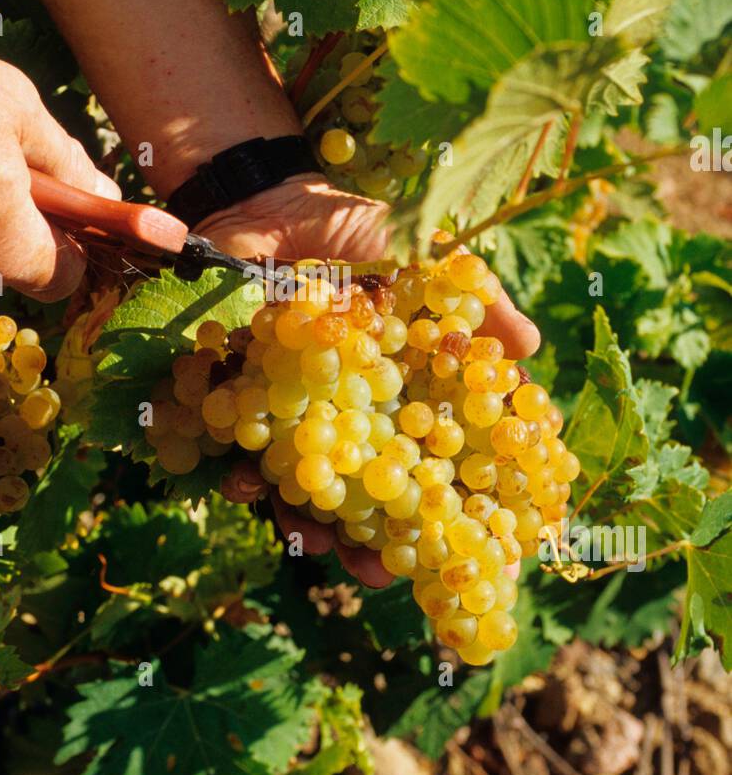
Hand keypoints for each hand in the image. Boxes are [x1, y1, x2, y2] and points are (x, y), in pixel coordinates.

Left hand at [211, 175, 537, 586]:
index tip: (451, 550)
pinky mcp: (243, 400)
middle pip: (364, 495)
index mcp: (397, 394)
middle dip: (369, 541)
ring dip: (307, 522)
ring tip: (313, 538)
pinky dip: (245, 474)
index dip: (437, 510)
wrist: (268, 200)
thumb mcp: (425, 256)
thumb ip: (476, 297)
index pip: (425, 465)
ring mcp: (295, 413)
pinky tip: (250, 485)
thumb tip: (531, 346)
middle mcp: (349, 414)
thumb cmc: (358, 231)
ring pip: (304, 488)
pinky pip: (244, 453)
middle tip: (373, 574)